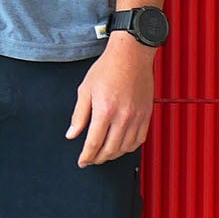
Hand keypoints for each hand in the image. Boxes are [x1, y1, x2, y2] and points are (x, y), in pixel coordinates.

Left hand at [67, 34, 155, 167]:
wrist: (131, 55)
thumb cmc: (107, 68)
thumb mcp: (85, 90)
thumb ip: (79, 115)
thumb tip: (72, 134)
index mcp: (105, 110)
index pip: (94, 143)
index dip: (86, 156)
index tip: (82, 162)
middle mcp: (123, 117)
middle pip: (110, 149)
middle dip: (98, 158)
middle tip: (91, 160)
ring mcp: (137, 117)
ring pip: (125, 148)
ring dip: (113, 155)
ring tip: (104, 154)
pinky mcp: (147, 115)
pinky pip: (139, 140)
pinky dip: (129, 148)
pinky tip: (121, 147)